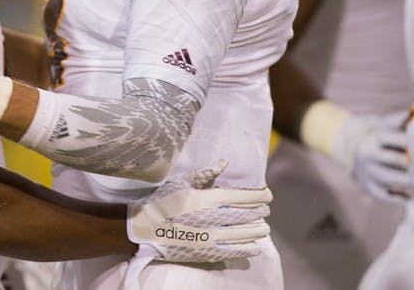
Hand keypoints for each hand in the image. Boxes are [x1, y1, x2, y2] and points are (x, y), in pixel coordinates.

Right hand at [127, 159, 271, 263]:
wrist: (145, 228)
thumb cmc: (162, 201)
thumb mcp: (181, 183)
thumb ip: (204, 174)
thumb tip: (224, 162)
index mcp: (206, 199)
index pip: (240, 197)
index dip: (257, 196)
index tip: (268, 195)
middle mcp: (212, 218)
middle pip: (244, 215)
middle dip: (259, 212)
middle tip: (266, 210)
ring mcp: (210, 237)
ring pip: (242, 233)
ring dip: (257, 230)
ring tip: (264, 228)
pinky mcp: (206, 252)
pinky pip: (233, 251)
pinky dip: (247, 248)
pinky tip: (255, 246)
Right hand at [332, 109, 413, 200]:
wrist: (349, 151)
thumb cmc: (377, 136)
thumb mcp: (384, 125)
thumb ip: (401, 119)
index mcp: (374, 138)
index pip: (401, 140)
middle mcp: (368, 155)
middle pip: (400, 161)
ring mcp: (368, 173)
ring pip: (397, 179)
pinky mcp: (369, 188)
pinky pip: (389, 196)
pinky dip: (402, 197)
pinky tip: (413, 195)